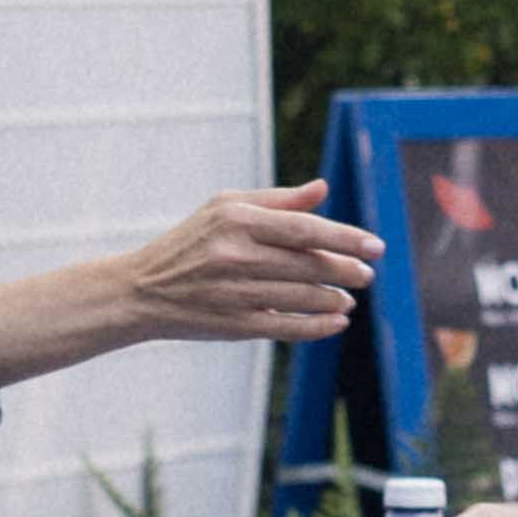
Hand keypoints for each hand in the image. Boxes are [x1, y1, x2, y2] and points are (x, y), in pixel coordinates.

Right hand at [115, 182, 381, 347]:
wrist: (142, 290)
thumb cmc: (190, 242)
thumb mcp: (224, 207)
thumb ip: (277, 200)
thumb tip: (322, 188)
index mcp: (237, 220)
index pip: (304, 229)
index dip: (345, 238)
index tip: (375, 246)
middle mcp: (236, 255)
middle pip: (309, 264)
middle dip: (346, 270)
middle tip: (367, 274)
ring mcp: (235, 293)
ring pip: (303, 297)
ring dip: (335, 299)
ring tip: (349, 297)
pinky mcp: (235, 325)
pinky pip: (288, 328)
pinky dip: (318, 326)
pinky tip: (337, 321)